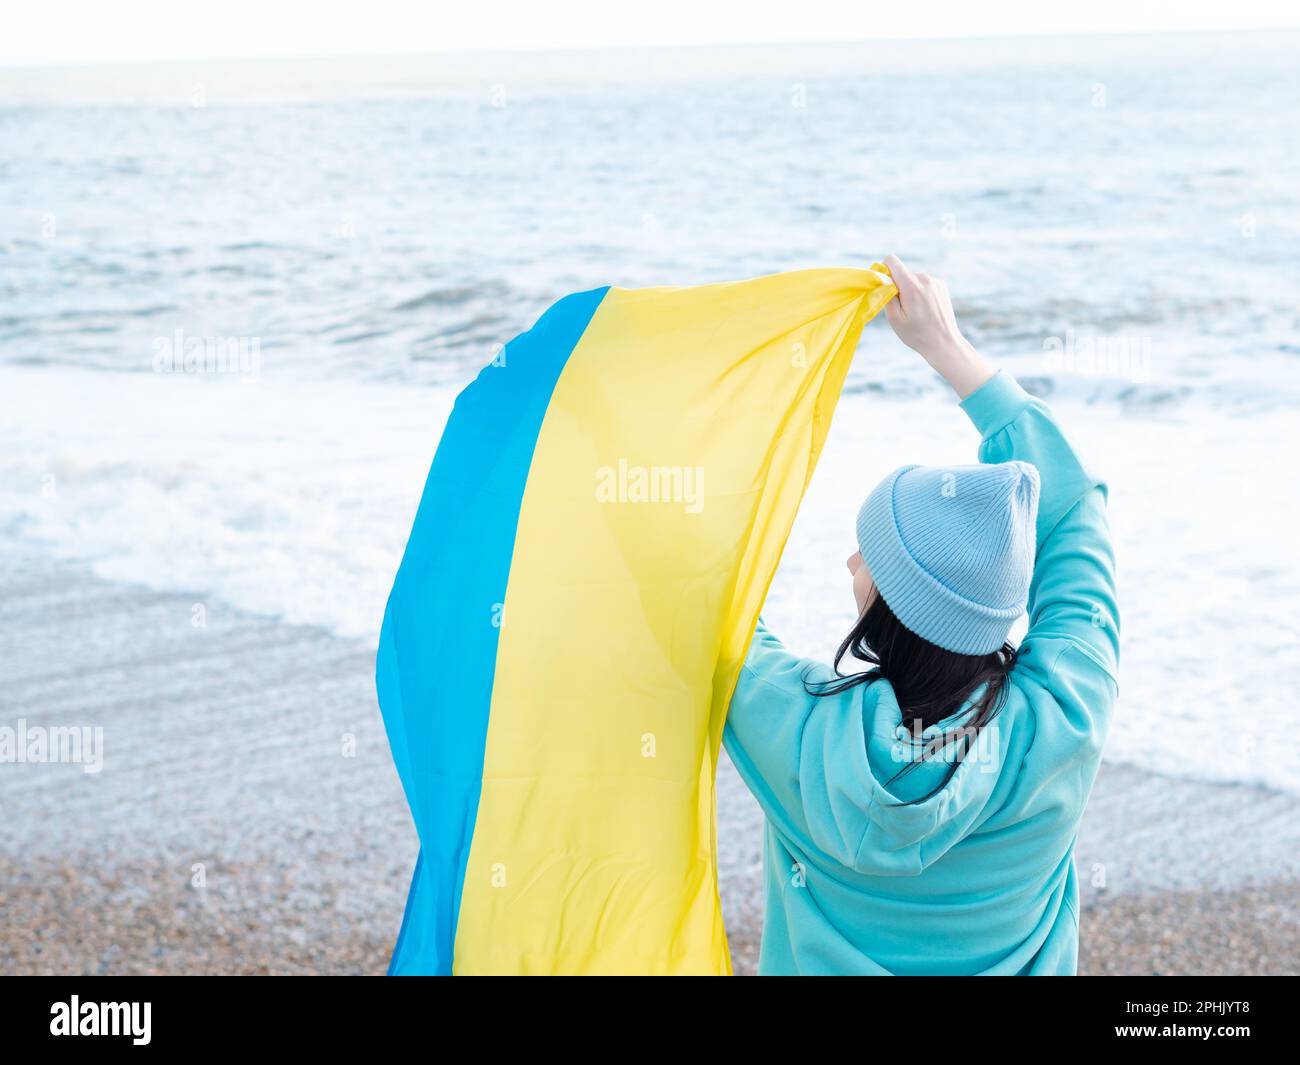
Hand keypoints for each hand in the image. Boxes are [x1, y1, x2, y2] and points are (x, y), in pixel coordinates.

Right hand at [882, 255, 994, 398]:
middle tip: (902, 308)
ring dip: (910, 290)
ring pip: (913, 279)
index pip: (892, 261)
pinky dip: (920, 292)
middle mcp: (924, 278)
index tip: (884, 286)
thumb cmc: (916, 334)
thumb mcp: (894, 318)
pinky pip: (923, 283)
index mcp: (911, 285)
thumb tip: (883, 280)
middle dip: (898, 286)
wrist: (943, 342)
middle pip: (902, 273)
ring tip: (915, 310)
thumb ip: (886, 295)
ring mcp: (935, 281)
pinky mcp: (942, 285)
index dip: (883, 271)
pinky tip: (925, 308)